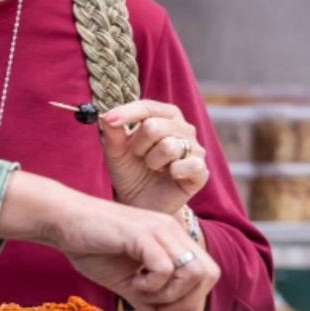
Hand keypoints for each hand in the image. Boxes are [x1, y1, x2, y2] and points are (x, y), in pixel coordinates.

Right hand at [50, 188, 220, 310]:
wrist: (62, 221)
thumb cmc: (90, 246)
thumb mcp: (124, 282)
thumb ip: (147, 303)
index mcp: (170, 238)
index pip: (206, 273)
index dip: (197, 304)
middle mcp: (170, 230)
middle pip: (208, 273)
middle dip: (188, 301)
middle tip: (159, 309)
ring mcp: (158, 229)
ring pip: (193, 272)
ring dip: (170, 294)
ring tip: (142, 293)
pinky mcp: (141, 233)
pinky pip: (166, 268)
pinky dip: (153, 285)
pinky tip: (132, 282)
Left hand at [101, 100, 208, 215]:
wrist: (142, 202)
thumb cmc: (131, 172)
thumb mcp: (116, 152)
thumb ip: (113, 133)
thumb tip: (108, 116)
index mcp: (164, 116)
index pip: (148, 107)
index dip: (127, 112)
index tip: (109, 119)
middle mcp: (183, 128)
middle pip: (154, 126)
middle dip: (139, 146)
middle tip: (140, 157)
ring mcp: (195, 148)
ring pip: (168, 146)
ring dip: (153, 161)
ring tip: (154, 168)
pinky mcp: (201, 171)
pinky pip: (189, 164)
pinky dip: (173, 172)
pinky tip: (170, 175)